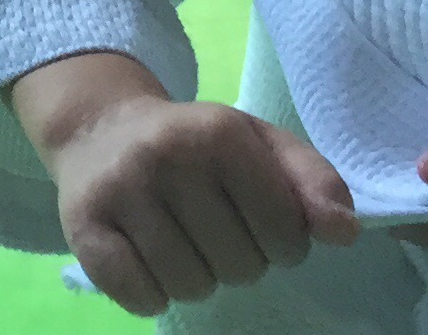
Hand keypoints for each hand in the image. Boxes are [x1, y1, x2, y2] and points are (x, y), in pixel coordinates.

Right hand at [13, 50, 358, 316]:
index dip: (283, 240)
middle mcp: (166, 156)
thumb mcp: (259, 143)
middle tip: (213, 228)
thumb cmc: (196, 144)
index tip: (258, 219)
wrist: (100, 128)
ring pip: (192, 287)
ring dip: (197, 277)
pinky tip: (147, 258)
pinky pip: (141, 298)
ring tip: (182, 242)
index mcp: (218, 131)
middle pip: (241, 267)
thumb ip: (312, 181)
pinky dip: (152, 292)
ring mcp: (120, 192)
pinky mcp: (82, 228)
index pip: (287, 233)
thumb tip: (345, 232)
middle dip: (238, 259)